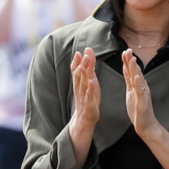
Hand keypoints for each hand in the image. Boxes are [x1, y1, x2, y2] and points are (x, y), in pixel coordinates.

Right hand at [69, 47, 99, 163]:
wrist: (86, 117)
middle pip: (78, 74)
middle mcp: (79, 87)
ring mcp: (83, 95)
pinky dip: (89, 89)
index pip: (76, 69)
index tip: (81, 51)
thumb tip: (88, 52)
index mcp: (79, 82)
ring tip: (83, 66)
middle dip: (81, 64)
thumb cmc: (88, 97)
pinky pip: (89, 95)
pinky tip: (91, 82)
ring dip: (82, 75)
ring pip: (81, 84)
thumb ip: (89, 67)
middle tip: (84, 54)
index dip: (78, 60)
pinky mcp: (89, 103)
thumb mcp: (89, 80)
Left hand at [121, 49, 158, 138]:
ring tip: (132, 59)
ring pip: (138, 80)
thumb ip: (130, 80)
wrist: (147, 126)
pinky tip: (136, 77)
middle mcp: (142, 88)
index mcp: (137, 86)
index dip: (128, 61)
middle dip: (131, 61)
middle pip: (136, 72)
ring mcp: (143, 94)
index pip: (132, 71)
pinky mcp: (143, 102)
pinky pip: (140, 92)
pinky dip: (138, 84)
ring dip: (135, 69)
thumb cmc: (138, 110)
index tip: (125, 51)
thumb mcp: (131, 92)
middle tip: (128, 50)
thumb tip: (126, 68)